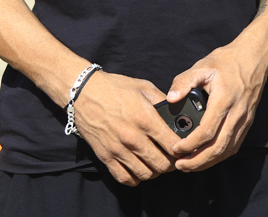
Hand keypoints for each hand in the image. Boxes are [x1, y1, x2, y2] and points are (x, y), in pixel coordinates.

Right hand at [70, 71, 180, 185]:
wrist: (84, 92)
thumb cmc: (115, 88)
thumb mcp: (144, 87)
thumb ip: (162, 101)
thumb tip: (177, 113)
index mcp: (146, 119)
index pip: (172, 144)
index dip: (182, 149)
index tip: (184, 147)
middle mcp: (133, 138)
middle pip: (161, 164)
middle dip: (171, 163)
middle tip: (173, 158)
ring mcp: (118, 150)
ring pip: (146, 174)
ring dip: (155, 171)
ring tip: (157, 163)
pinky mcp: (106, 157)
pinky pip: (125, 178)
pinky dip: (135, 178)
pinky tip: (139, 169)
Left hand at [166, 37, 267, 171]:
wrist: (254, 57)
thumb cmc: (227, 61)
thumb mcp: (203, 66)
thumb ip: (184, 81)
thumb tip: (170, 99)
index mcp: (224, 100)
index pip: (207, 131)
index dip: (190, 145)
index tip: (175, 149)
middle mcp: (237, 113)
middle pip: (217, 148)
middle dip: (197, 161)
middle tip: (179, 165)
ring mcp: (244, 120)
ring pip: (227, 150)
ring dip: (208, 162)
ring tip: (189, 165)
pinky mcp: (247, 122)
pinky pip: (234, 145)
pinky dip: (219, 155)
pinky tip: (206, 157)